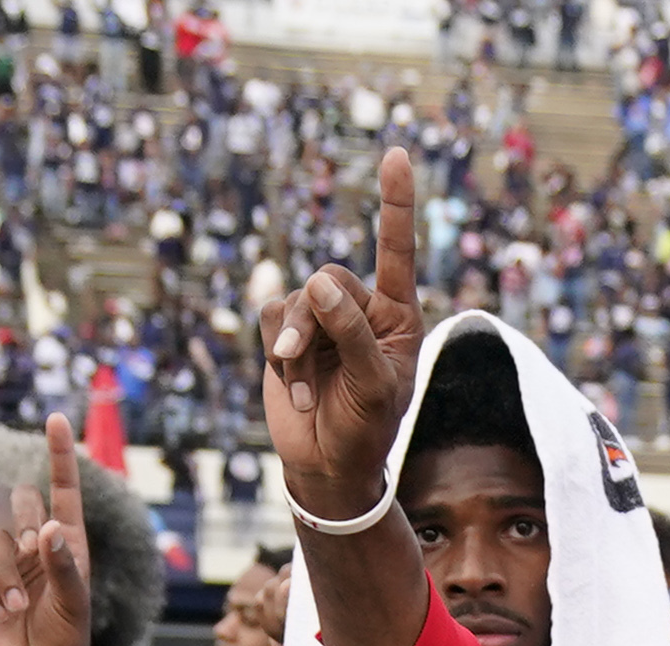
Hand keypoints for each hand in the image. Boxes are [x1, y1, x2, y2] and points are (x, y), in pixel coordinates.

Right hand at [0, 415, 95, 645]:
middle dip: (25, 526)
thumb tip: (50, 528)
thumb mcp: (73, 610)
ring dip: (6, 576)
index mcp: (68, 550)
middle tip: (34, 556)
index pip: (64, 494)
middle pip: (24, 507)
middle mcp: (37, 549)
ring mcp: (5, 564)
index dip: (60, 457)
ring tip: (17, 609)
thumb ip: (64, 568)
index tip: (58, 419)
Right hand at [261, 147, 423, 529]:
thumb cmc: (366, 430)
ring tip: (304, 387)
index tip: (398, 153)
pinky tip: (292, 387)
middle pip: (329, 279)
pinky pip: (271, 317)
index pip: (396, 251)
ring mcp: (322, 320)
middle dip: (314, 320)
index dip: (395, 203)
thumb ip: (352, 333)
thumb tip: (319, 282)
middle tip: (305, 360)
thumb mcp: (373, 385)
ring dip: (293, 345)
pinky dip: (277, 354)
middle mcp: (361, 310)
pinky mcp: (286, 334)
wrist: (327, 467)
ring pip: (296, 299)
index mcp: (398, 316)